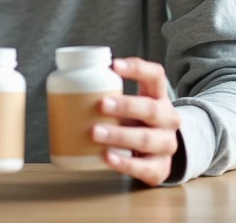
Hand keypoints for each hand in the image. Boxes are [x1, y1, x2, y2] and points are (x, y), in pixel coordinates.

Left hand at [91, 57, 181, 186]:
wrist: (157, 155)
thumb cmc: (135, 123)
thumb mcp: (131, 107)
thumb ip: (110, 95)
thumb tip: (66, 88)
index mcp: (159, 97)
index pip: (156, 76)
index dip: (137, 68)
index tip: (114, 65)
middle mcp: (168, 119)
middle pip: (151, 109)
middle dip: (125, 106)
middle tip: (101, 105)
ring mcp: (166, 145)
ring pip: (146, 139)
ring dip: (120, 135)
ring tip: (95, 132)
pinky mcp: (160, 169)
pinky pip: (144, 167)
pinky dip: (125, 163)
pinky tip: (107, 157)